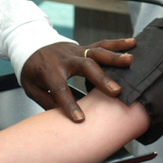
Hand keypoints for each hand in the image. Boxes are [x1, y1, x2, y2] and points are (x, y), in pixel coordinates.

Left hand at [19, 38, 134, 121]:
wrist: (30, 43)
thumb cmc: (32, 69)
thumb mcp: (31, 87)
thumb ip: (46, 101)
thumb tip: (63, 118)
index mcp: (49, 70)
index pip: (60, 89)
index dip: (70, 105)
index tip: (80, 119)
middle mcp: (65, 58)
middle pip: (85, 67)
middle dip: (101, 79)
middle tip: (116, 91)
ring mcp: (76, 50)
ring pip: (97, 52)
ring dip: (115, 56)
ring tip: (130, 61)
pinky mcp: (84, 47)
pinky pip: (102, 44)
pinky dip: (117, 44)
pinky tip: (132, 43)